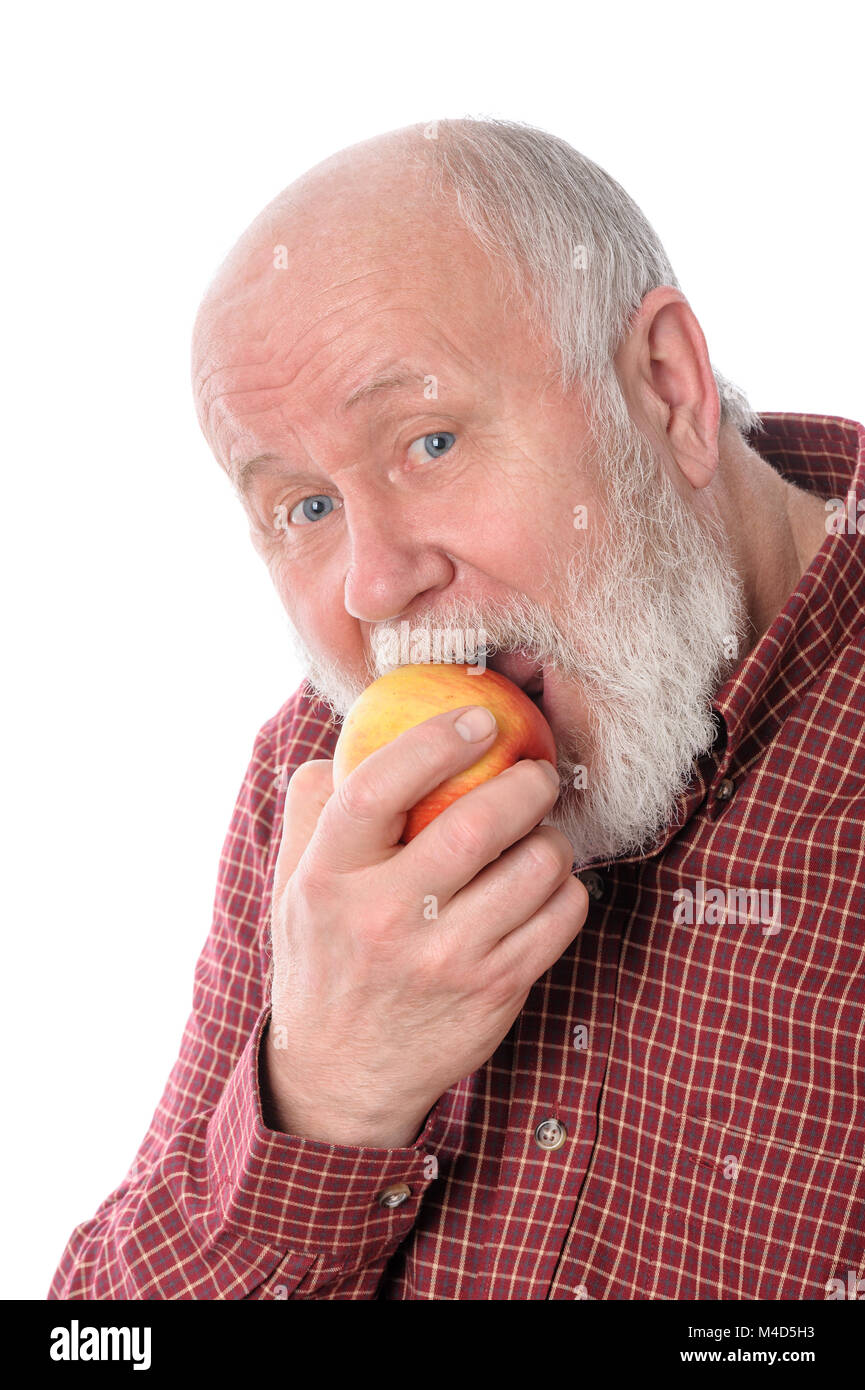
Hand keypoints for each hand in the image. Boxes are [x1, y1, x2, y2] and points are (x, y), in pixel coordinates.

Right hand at [262, 703, 587, 1146]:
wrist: (342, 1077)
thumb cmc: (324, 960)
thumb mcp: (293, 885)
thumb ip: (314, 809)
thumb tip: (348, 741)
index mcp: (329, 879)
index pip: (377, 789)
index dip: (434, 741)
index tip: (479, 718)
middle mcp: (385, 920)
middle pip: (475, 824)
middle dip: (526, 783)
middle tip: (537, 771)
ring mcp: (445, 961)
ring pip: (533, 869)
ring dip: (552, 837)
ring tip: (541, 834)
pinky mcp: (495, 992)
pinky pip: (561, 917)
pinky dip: (568, 888)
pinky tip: (549, 884)